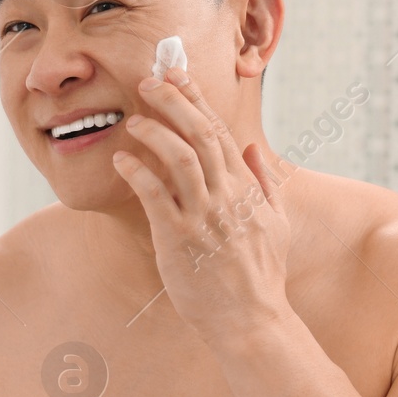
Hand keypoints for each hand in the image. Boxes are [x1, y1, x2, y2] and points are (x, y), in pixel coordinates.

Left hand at [110, 66, 293, 347]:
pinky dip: (138, 173)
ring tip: (133, 119)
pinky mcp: (180, 239)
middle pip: (201, 135)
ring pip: (181, 159)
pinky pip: (156, 197)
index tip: (177, 75)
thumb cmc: (258, 276)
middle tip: (147, 81)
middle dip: (174, 103)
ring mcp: (204, 217)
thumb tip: (253, 149)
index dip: (197, 100)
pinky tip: (122, 159)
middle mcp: (227, 197)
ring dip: (155, 132)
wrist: (250, 321)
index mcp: (246, 190)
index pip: (220, 132)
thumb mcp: (275, 224)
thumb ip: (264, 183)